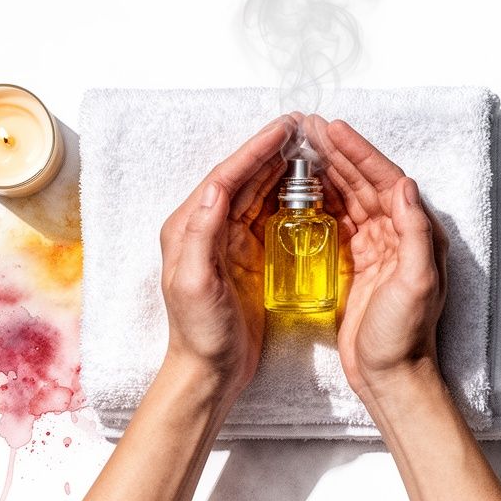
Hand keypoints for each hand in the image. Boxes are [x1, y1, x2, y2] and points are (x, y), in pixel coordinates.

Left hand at [159, 114, 297, 393]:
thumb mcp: (194, 284)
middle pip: (244, 179)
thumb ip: (201, 235)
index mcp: (190, 227)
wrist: (211, 372)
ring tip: (311, 149)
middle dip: (272, 152)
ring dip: (283, 171)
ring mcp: (230, 242)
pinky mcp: (250, 258)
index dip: (255, 150)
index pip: (226, 177)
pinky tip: (310, 191)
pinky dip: (290, 200)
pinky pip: (271, 218)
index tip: (283, 128)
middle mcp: (207, 228)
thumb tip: (216, 187)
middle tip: (304, 129)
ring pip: (259, 194)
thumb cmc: (200, 334)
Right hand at [304, 115, 448, 397]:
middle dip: (338, 155)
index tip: (333, 130)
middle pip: (364, 183)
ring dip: (327, 174)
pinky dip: (319, 204)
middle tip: (310, 130)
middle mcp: (397, 235)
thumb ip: (415, 233)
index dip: (359, 153)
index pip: (385, 181)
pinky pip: (335, 224)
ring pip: (348, 199)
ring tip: (302, 151)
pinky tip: (301, 192)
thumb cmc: (404, 335)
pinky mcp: (355, 265)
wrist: (389, 377)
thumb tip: (405, 185)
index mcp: (415, 233)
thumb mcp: (416, 283)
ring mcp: (375, 249)